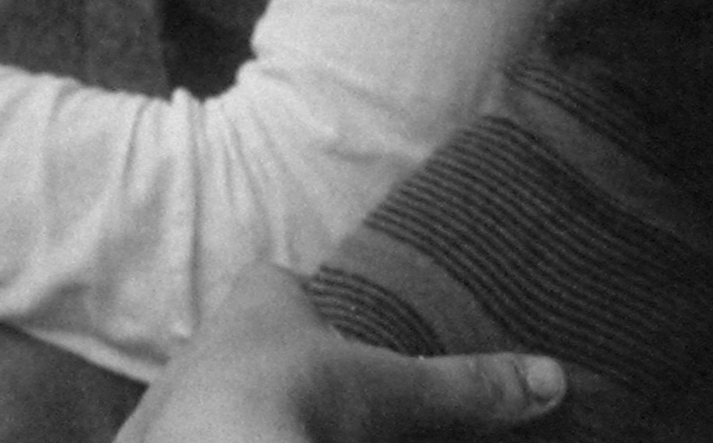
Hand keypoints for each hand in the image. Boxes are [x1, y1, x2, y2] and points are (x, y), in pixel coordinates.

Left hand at [116, 266, 565, 442]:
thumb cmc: (288, 396)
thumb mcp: (388, 390)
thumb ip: (462, 384)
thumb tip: (552, 376)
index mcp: (258, 299)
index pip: (282, 285)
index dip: (314, 307)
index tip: (352, 337)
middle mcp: (208, 337)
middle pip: (255, 345)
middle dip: (289, 371)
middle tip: (340, 404)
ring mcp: (175, 396)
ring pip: (223, 397)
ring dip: (255, 417)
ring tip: (303, 434)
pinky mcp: (160, 442)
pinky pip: (201, 435)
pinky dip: (228, 441)